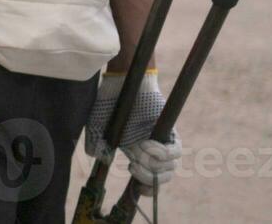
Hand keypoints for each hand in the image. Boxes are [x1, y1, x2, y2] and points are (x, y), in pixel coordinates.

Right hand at [84, 71, 181, 190]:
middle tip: (132, 168)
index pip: (149, 179)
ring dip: (152, 165)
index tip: (137, 189)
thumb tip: (101, 160)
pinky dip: (162, 153)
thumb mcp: (97, 126)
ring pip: (170, 167)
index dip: (147, 189)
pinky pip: (174, 150)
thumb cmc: (108, 101)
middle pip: (162, 177)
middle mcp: (151, 149)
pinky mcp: (169, 129)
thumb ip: (97, 144)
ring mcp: (161, 140)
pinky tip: (147, 144)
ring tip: (138, 154)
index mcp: (136, 151)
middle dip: (148, 179)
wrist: (121, 81)